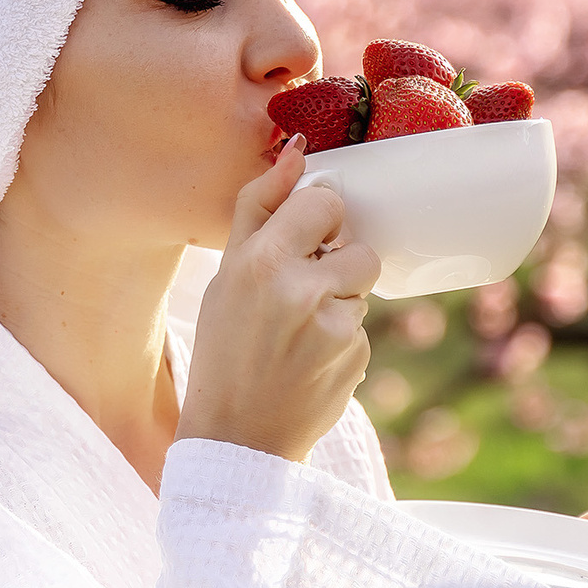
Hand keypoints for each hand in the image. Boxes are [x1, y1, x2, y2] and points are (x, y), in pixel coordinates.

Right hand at [176, 137, 380, 463]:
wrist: (237, 437)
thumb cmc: (225, 348)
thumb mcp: (225, 274)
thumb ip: (259, 207)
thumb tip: (296, 150)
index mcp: (261, 262)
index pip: (325, 202)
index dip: (320, 220)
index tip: (304, 241)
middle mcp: (301, 292)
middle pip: (358, 248)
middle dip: (337, 265)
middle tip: (300, 295)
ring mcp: (333, 328)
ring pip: (362, 289)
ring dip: (339, 304)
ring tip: (299, 335)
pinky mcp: (356, 357)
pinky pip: (363, 328)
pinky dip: (342, 340)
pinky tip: (309, 362)